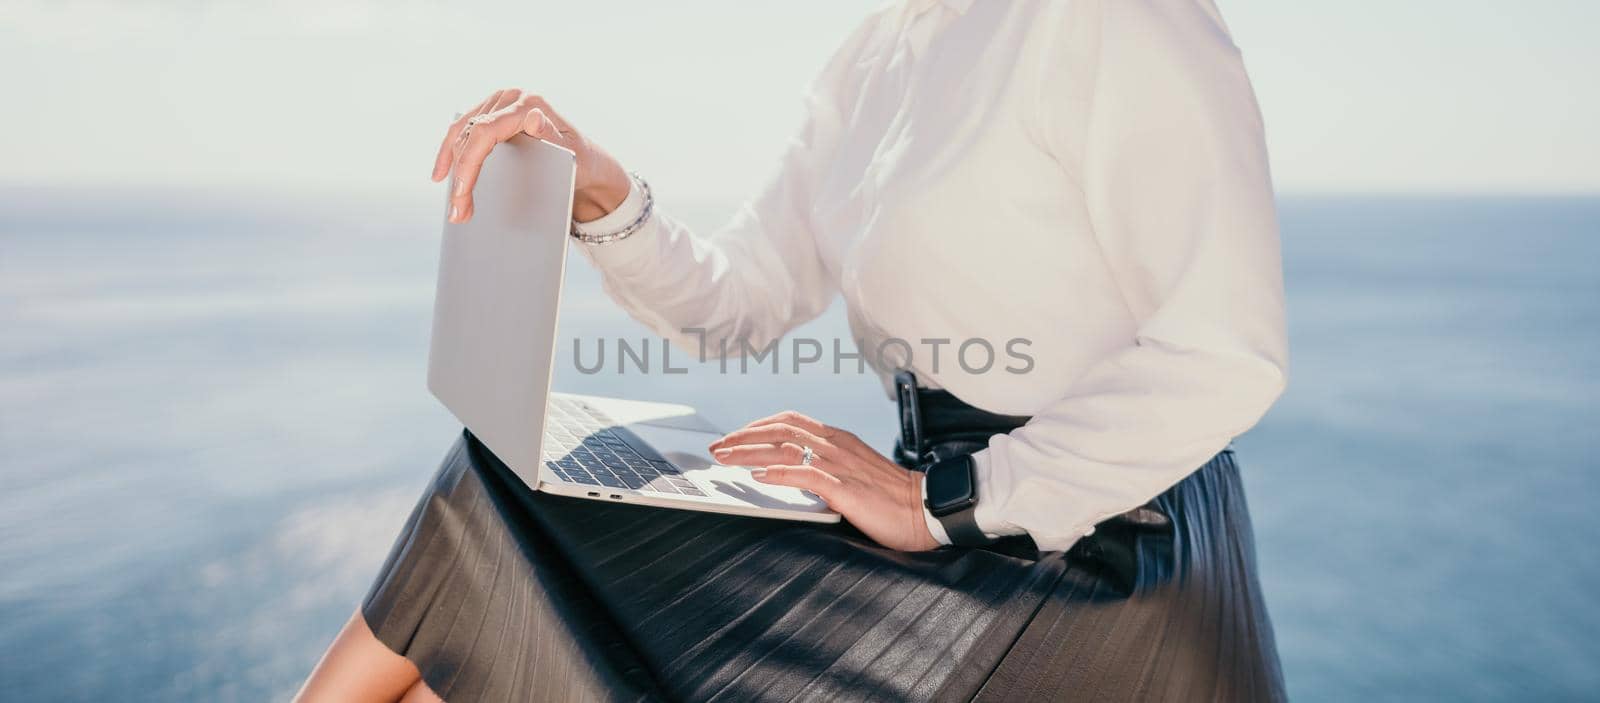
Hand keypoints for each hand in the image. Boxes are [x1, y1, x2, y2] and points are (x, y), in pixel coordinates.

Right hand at [432, 88, 630, 223]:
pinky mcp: (492, 112)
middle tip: (459, 212)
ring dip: (452, 168)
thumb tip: (532, 118)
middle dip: (460, 176)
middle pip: (469, 135)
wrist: (586, 159)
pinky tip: (442, 173)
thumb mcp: (573, 153)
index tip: (462, 192)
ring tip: (455, 204)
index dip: (468, 164)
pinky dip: (451, 153)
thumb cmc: (581, 159)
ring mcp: (499, 102)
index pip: (484, 132)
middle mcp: (510, 98)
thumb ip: (550, 136)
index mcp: (528, 103)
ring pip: (461, 132)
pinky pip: (463, 130)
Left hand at [708, 411, 939, 551]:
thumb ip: (827, 467)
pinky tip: (757, 477)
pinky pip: (805, 474)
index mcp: (839, 439)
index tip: (735, 436)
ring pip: (785, 448)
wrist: (928, 509)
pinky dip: (777, 473)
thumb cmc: (891, 497)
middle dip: (743, 436)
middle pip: (780, 430)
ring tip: (725, 459)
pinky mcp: (845, 487)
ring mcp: (841, 464)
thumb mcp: (855, 473)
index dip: (758, 426)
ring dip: (749, 452)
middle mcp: (837, 444)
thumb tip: (793, 473)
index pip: (790, 420)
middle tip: (717, 447)